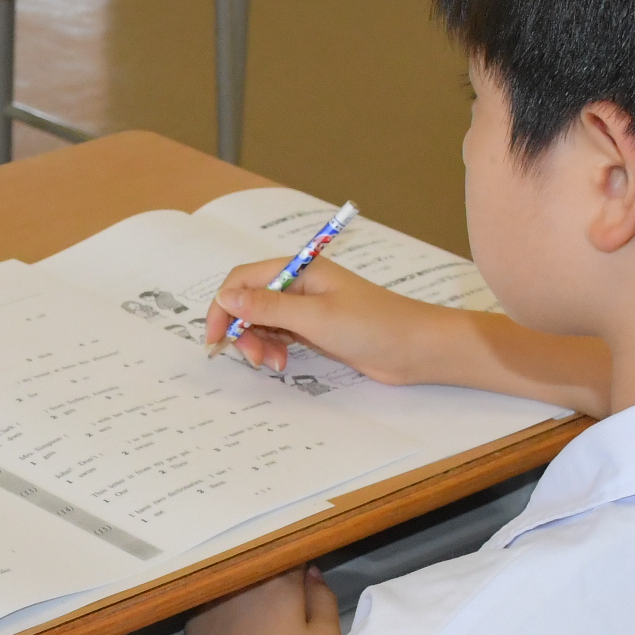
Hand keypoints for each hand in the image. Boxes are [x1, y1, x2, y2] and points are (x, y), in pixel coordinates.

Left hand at [185, 565, 338, 634]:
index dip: (298, 562)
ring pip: (231, 584)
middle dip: (269, 572)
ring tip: (253, 612)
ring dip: (242, 589)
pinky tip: (229, 630)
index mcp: (277, 584)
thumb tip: (311, 572)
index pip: (290, 555)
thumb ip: (323, 598)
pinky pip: (210, 606)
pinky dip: (221, 610)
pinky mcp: (192, 626)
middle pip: (257, 566)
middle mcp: (240, 585)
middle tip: (279, 596)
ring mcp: (211, 604)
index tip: (302, 575)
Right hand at [207, 255, 614, 415]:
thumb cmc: (374, 326)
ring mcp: (309, 308)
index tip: (216, 336)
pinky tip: (284, 363)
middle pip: (250, 301)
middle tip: (253, 358)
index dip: (224, 305)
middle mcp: (300, 285)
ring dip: (259, 342)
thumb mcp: (315, 318)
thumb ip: (268, 307)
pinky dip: (275, 348)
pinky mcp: (318, 329)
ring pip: (263, 322)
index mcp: (300, 270)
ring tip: (273, 363)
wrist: (417, 349)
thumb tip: (226, 297)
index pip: (244, 279)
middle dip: (243, 329)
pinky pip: (281, 335)